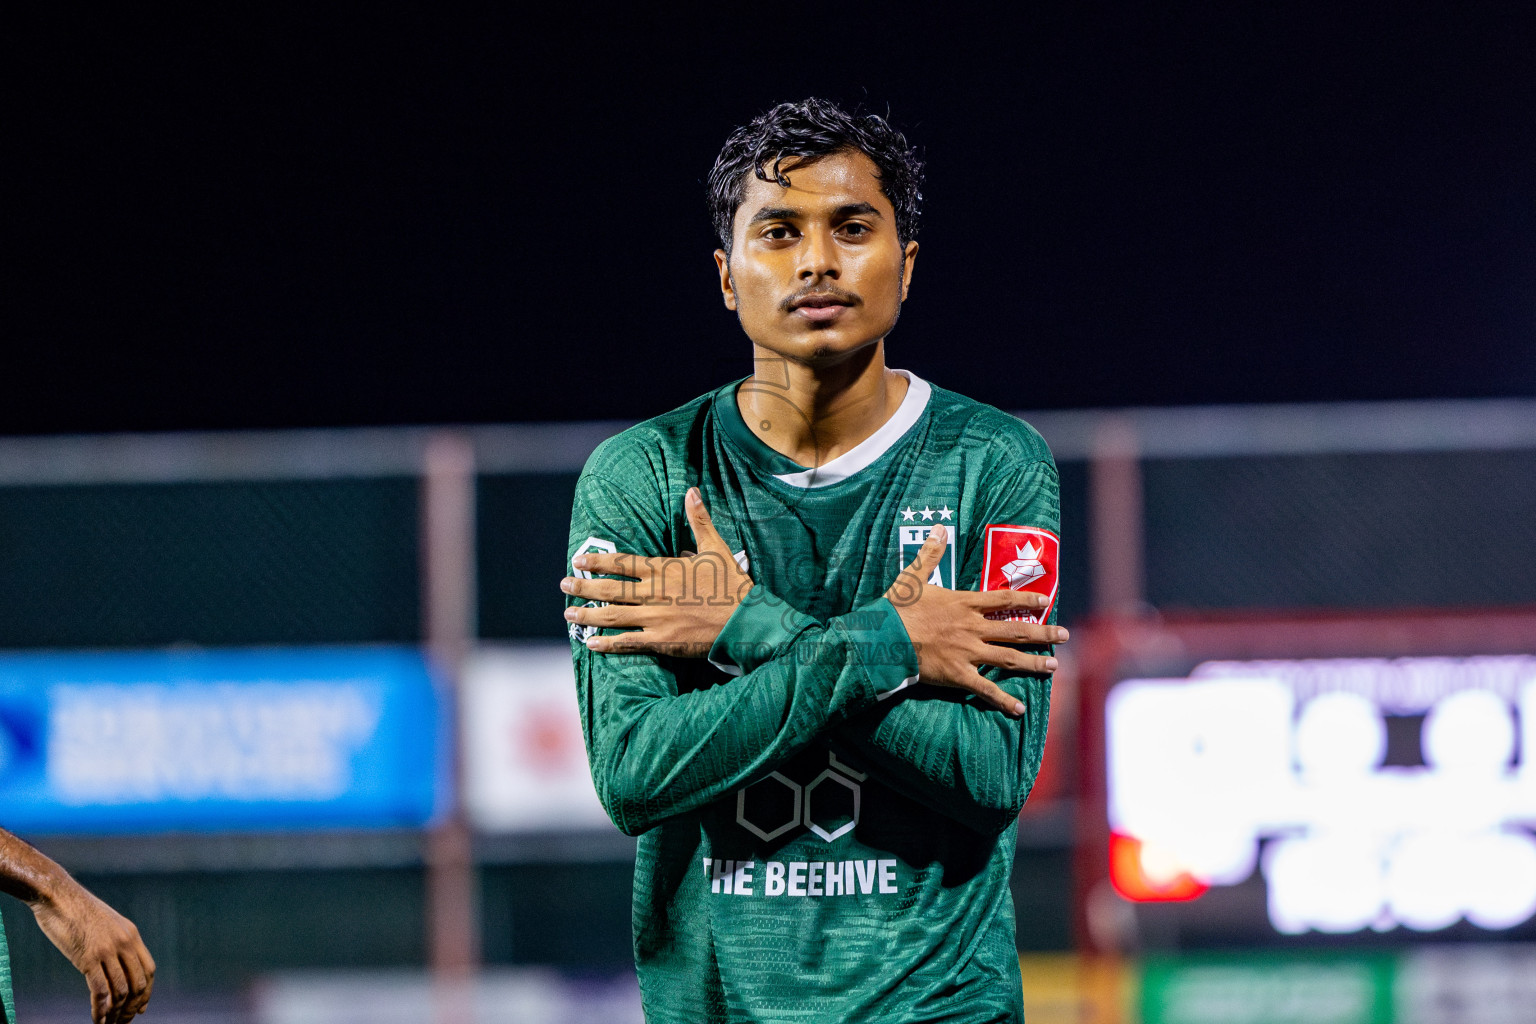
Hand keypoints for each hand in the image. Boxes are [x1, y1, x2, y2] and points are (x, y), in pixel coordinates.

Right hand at [30, 877, 154, 1023]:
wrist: (59, 896)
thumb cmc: (78, 911)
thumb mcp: (107, 924)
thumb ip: (115, 942)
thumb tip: (117, 963)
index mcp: (132, 935)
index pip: (148, 970)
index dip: (146, 992)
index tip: (141, 1008)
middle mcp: (124, 943)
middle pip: (138, 983)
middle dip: (132, 1007)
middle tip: (123, 1022)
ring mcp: (107, 951)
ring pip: (121, 991)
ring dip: (116, 1013)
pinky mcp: (88, 958)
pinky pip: (100, 991)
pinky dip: (101, 1010)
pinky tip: (97, 1020)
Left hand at [562, 487, 753, 655]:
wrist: (745, 620)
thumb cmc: (731, 584)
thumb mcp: (715, 548)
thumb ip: (699, 520)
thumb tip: (692, 491)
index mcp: (664, 569)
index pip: (622, 563)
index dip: (597, 561)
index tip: (578, 560)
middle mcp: (654, 592)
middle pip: (611, 589)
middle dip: (584, 587)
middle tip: (563, 585)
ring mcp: (656, 617)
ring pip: (613, 615)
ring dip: (588, 614)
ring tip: (569, 613)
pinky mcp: (661, 640)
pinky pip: (628, 642)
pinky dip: (608, 643)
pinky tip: (591, 644)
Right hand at [885, 524, 1066, 715]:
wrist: (883, 638)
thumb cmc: (897, 608)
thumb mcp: (914, 576)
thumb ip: (930, 554)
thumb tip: (938, 528)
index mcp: (964, 604)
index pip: (1003, 599)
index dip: (1026, 598)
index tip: (1046, 600)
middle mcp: (972, 628)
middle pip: (1015, 629)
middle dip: (1043, 633)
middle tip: (1065, 635)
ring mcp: (967, 652)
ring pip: (1009, 658)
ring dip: (1033, 662)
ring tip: (1054, 666)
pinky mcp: (958, 675)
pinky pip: (986, 689)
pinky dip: (1003, 700)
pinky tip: (1020, 709)